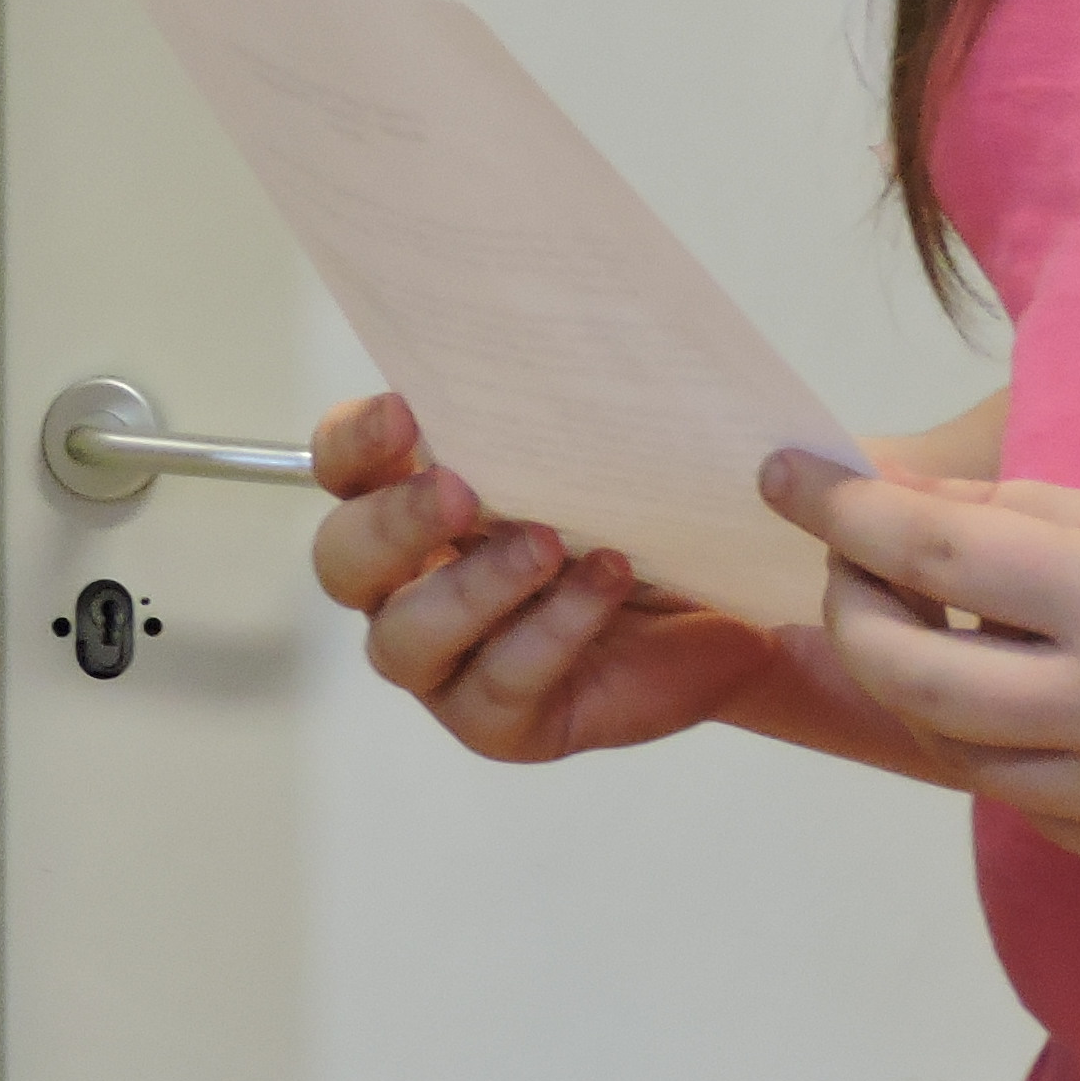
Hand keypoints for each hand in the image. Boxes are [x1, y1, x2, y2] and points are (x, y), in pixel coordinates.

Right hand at [310, 391, 784, 762]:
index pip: (343, 463)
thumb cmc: (654, 510)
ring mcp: (446, 660)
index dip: (354, 440)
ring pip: (404, 636)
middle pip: (344, 557)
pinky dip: (551, 630)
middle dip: (396, 520)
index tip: (406, 411)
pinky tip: (607, 582)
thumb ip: (576, 414)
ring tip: (549, 545)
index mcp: (417, 497)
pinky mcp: (496, 720)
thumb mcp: (617, 448)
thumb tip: (573, 359)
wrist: (736, 600)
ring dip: (471, 586)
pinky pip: (497, 683)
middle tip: (463, 491)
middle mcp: (411, 581)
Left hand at [764, 453, 1079, 885]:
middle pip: (915, 679)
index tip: (782, 472)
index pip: (935, 558)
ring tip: (950, 623)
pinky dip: (1008, 742)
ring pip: (961, 751)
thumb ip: (1019, 515)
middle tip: (849, 563)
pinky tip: (1041, 690)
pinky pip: (1029, 802)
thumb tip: (889, 503)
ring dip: (927, 684)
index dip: (840, 511)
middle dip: (856, 612)